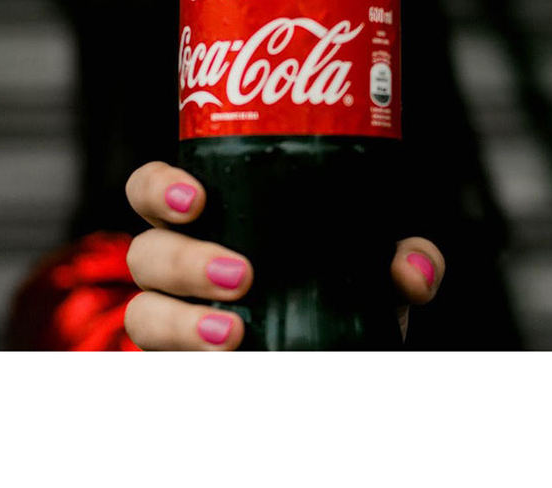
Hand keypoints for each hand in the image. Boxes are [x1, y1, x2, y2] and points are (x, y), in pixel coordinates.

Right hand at [123, 160, 445, 349]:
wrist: (347, 353)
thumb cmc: (341, 288)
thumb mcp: (374, 265)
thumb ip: (404, 258)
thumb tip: (409, 270)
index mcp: (214, 217)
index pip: (155, 188)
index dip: (159, 188)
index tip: (196, 199)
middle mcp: (182, 263)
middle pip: (144, 251)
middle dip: (182, 260)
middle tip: (240, 274)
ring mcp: (177, 316)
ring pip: (143, 313)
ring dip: (181, 322)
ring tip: (233, 333)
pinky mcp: (183, 359)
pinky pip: (164, 364)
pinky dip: (190, 360)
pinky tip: (229, 362)